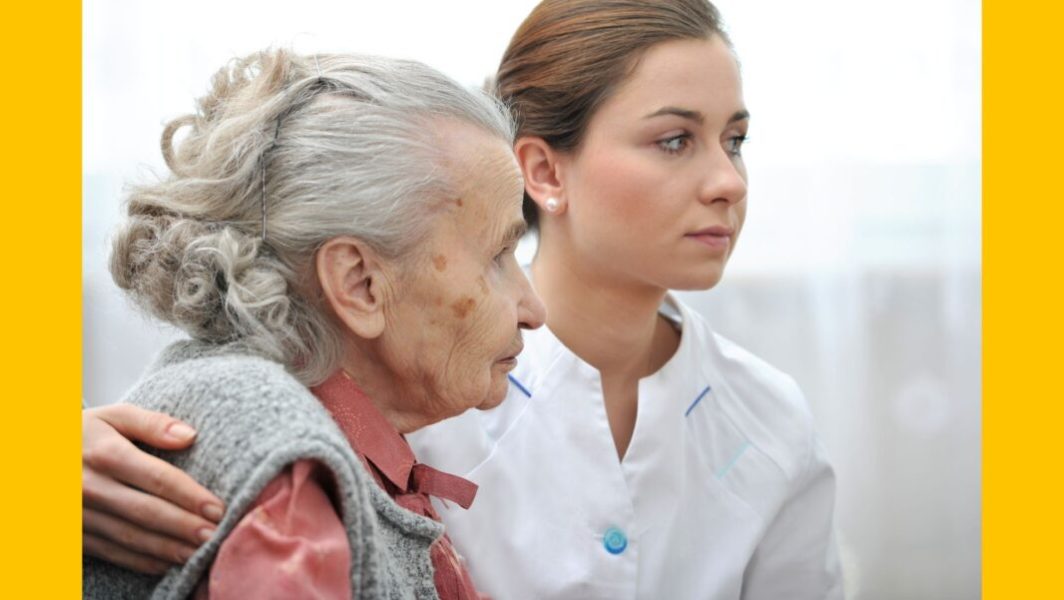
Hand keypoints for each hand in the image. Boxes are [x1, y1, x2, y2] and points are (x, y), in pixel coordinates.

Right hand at [83, 404, 224, 573]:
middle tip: (216, 536)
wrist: (31, 456)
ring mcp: (77, 514)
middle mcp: (89, 486)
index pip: (156, 478)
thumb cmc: (82, 433)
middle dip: (185, 527)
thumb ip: (152, 423)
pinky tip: (167, 563)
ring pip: (130, 537)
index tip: (218, 508)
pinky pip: (110, 552)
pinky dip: (141, 561)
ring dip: (167, 548)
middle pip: (146, 511)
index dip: (190, 496)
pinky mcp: (70, 534)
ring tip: (199, 553)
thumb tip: (189, 436)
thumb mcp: (113, 416)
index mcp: (103, 453)